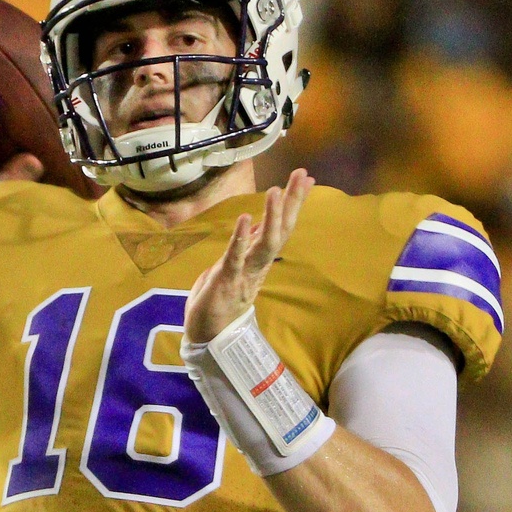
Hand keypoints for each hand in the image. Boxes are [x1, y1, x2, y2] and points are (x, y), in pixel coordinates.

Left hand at [183, 169, 312, 343]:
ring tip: (277, 190)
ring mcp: (244, 273)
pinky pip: (236, 257)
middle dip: (292, 202)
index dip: (293, 203)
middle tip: (302, 175)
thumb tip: (254, 226)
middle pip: (280, 230)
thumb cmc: (219, 301)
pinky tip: (246, 218)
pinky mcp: (226, 281)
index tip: (305, 178)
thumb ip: (245, 248)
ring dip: (272, 217)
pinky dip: (240, 238)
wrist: (206, 336)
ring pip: (265, 243)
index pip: (280, 227)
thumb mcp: (234, 267)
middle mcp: (257, 265)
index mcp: (259, 260)